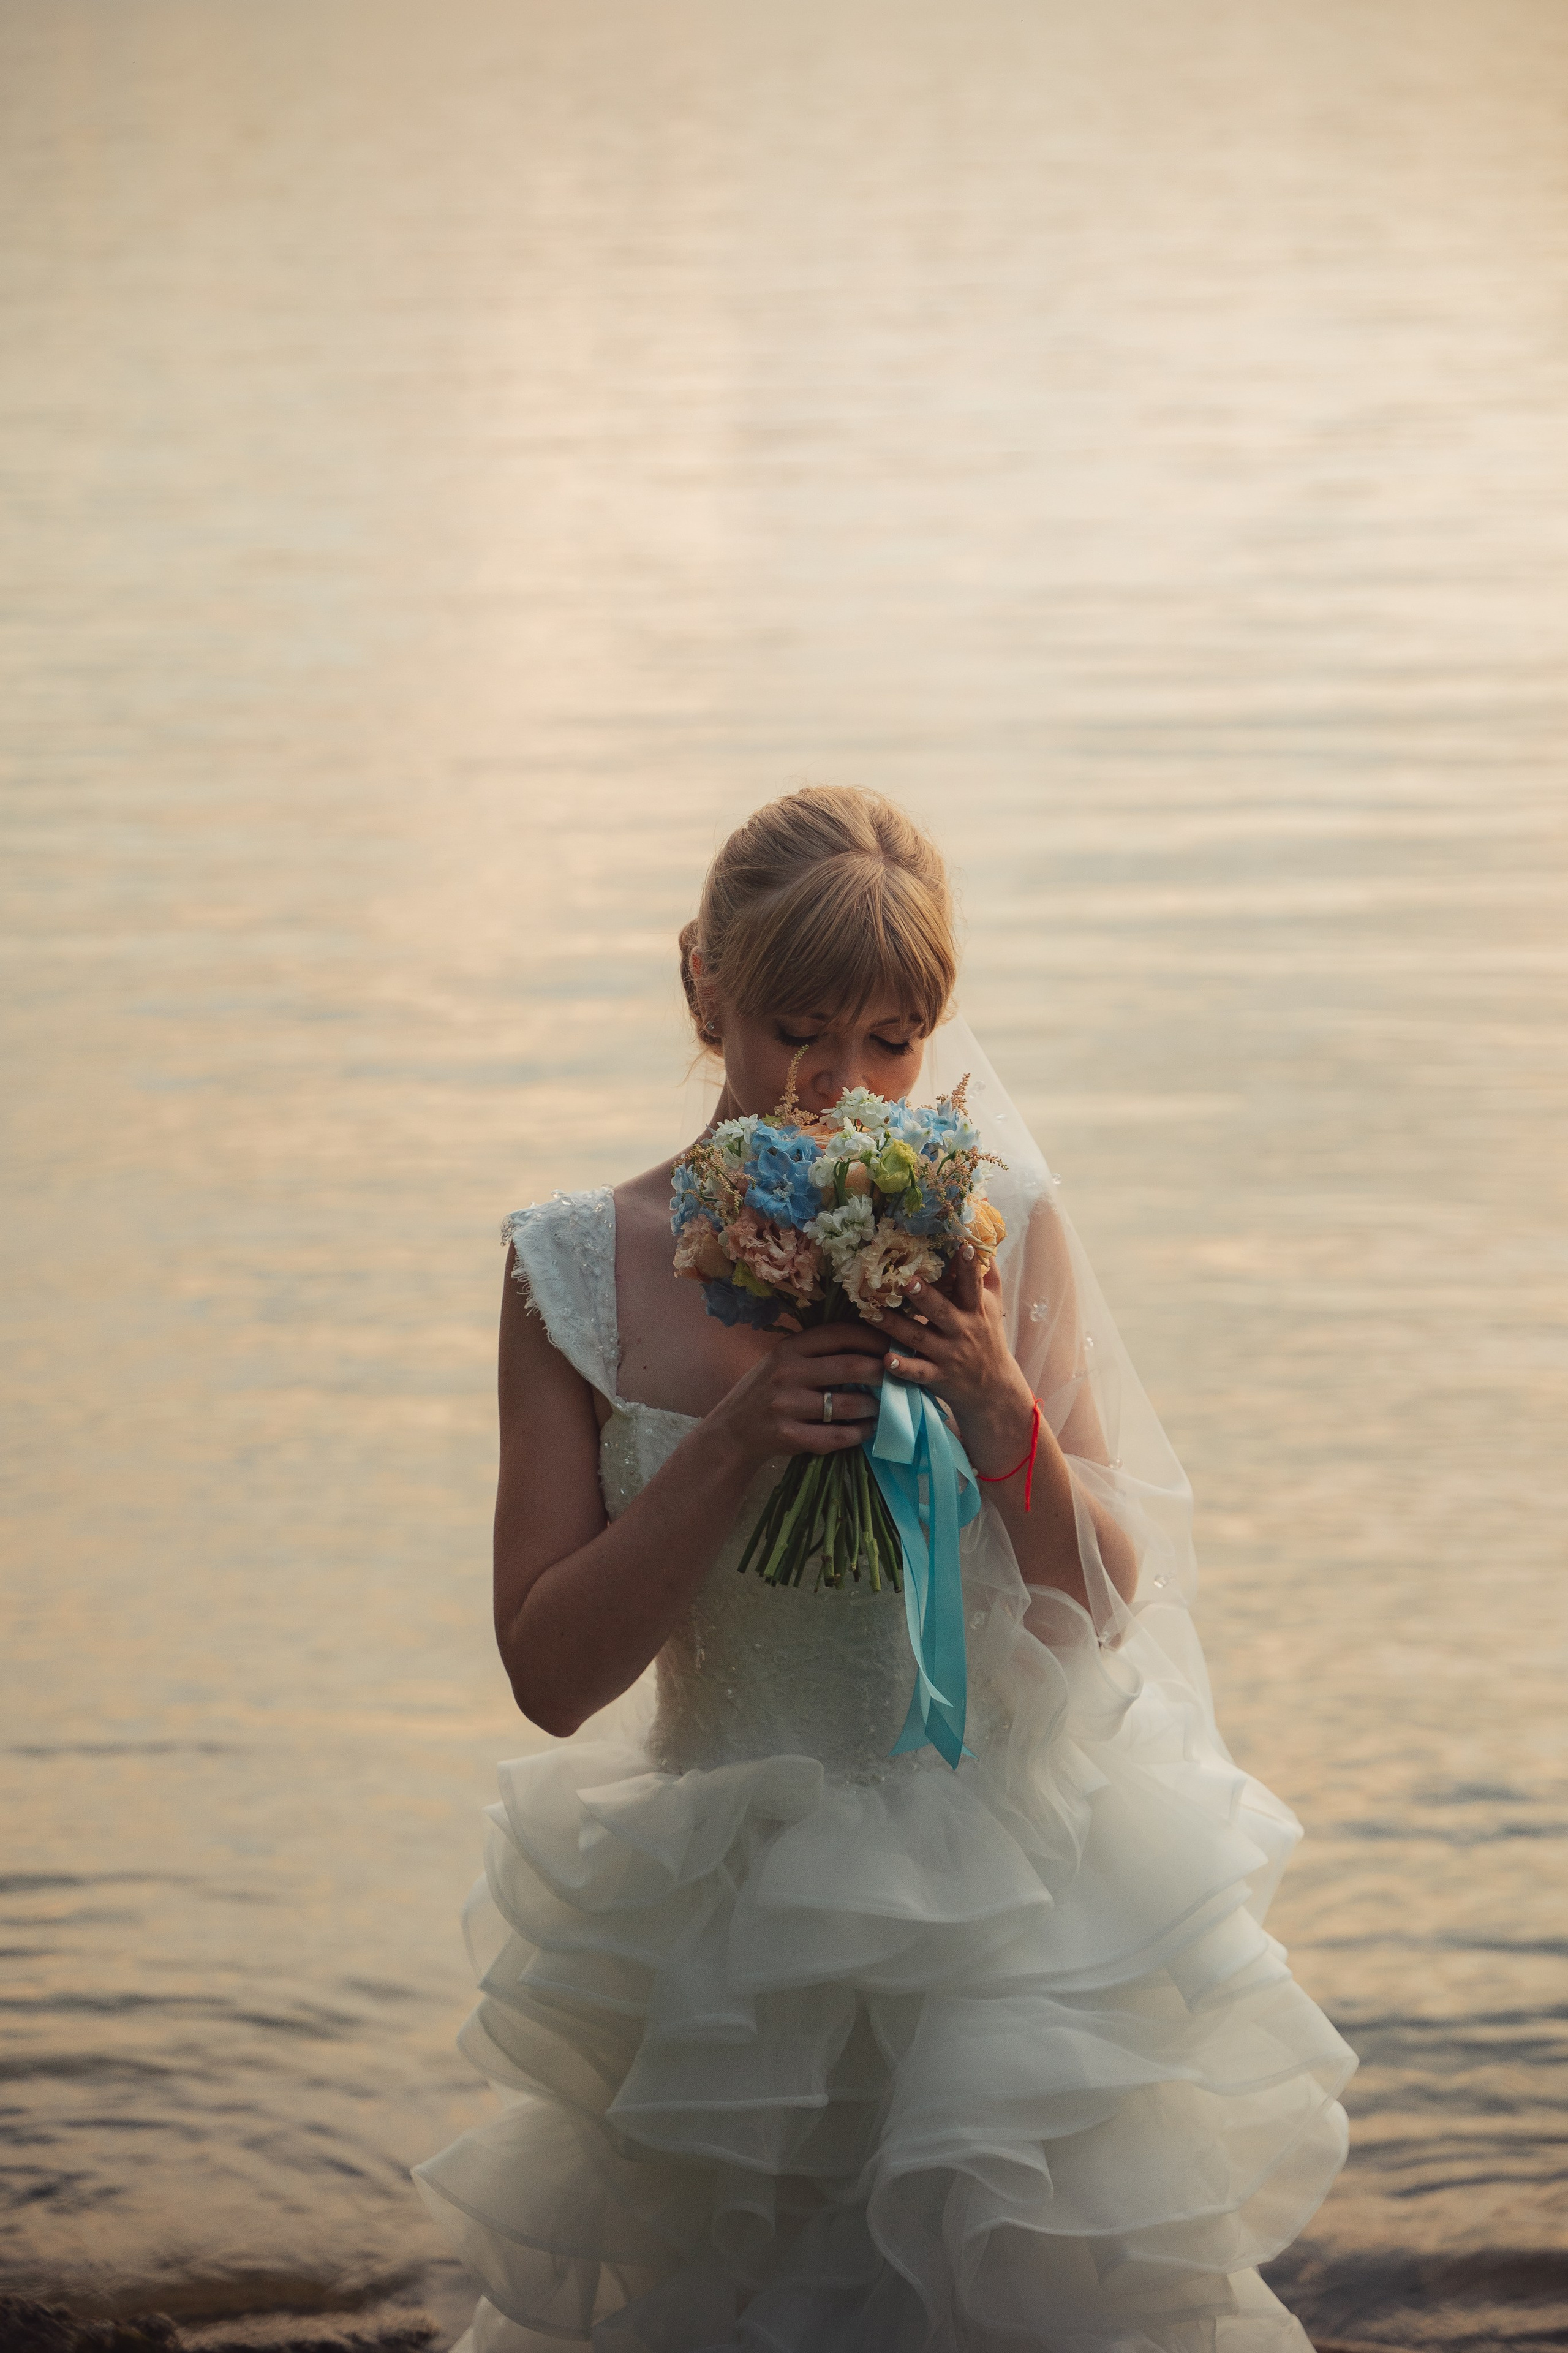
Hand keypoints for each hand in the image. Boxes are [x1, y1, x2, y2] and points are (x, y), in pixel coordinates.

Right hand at [706, 1322, 888, 1467]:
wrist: (733, 1429)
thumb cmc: (768, 1389)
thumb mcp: (784, 1360)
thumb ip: (819, 1352)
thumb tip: (874, 1345)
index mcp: (789, 1348)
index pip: (840, 1334)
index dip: (873, 1338)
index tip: (894, 1346)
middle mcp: (787, 1372)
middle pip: (851, 1367)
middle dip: (882, 1372)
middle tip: (899, 1378)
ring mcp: (787, 1405)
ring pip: (848, 1405)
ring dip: (875, 1407)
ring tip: (884, 1407)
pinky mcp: (789, 1436)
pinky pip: (837, 1436)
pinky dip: (859, 1434)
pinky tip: (867, 1430)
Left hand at [876, 1246, 1036, 1473]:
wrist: (993, 1389)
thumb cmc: (989, 1338)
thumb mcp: (994, 1306)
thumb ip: (988, 1274)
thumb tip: (984, 1238)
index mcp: (975, 1311)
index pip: (973, 1286)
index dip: (969, 1267)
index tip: (963, 1246)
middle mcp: (962, 1331)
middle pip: (941, 1311)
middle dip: (925, 1296)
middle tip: (906, 1281)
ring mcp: (947, 1355)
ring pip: (918, 1338)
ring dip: (895, 1326)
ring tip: (873, 1313)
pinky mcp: (936, 1376)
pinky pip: (917, 1372)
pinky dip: (902, 1367)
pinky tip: (885, 1360)